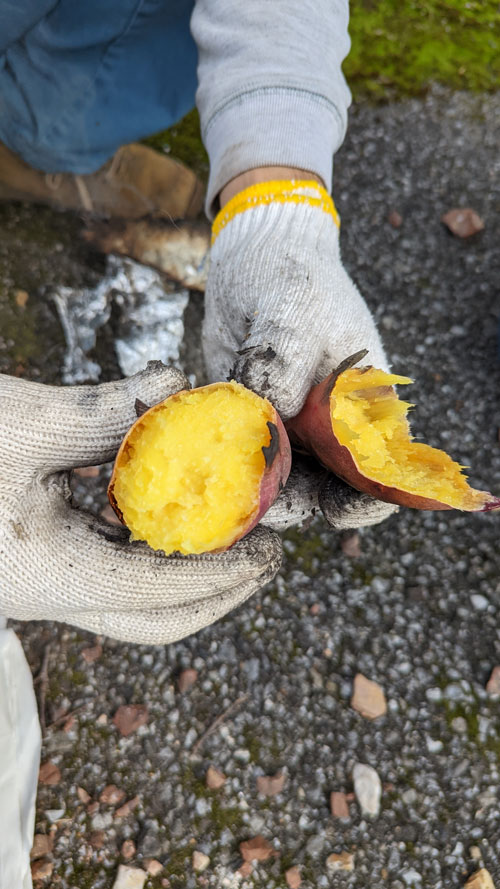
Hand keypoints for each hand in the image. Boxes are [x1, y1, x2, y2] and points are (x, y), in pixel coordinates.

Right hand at [0, 362, 280, 643]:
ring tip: (230, 532)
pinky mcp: (38, 565)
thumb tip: (173, 386)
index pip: (154, 592)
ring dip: (184, 572)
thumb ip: (101, 412)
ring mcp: (41, 585)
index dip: (219, 574)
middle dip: (214, 594)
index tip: (270, 551)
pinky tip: (170, 510)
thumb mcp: (23, 422)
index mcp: (49, 576)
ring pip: (130, 601)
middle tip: (264, 559)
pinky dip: (147, 550)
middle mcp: (47, 595)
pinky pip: (107, 572)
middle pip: (150, 619)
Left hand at [203, 177, 396, 530]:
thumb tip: (270, 413)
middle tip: (255, 503)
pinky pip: (228, 452)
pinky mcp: (242, 421)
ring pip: (270, 481)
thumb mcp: (293, 308)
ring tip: (211, 480)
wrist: (251, 252)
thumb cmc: (291, 274)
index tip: (336, 509)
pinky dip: (207, 458)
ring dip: (243, 490)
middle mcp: (326, 426)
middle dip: (289, 503)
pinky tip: (181, 446)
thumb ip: (283, 359)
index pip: (379, 471)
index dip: (365, 502)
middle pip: (319, 489)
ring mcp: (284, 427)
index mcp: (363, 406)